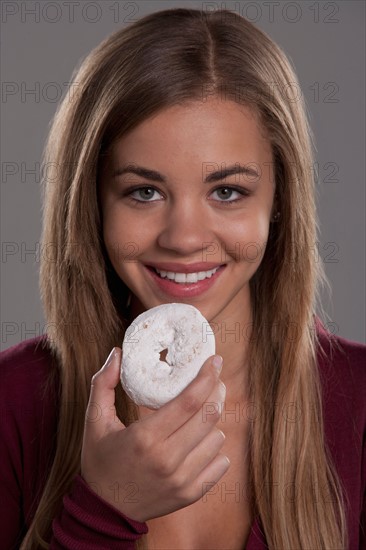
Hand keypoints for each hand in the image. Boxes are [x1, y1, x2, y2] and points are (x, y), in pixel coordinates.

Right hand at [81, 348, 228, 521]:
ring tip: (200, 415)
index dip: (206, 377)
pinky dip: (216, 449)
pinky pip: (221, 464)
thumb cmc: (100, 460)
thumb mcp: (95, 420)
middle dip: (217, 392)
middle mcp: (166, 459)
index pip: (189, 401)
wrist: (104, 510)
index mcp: (145, 438)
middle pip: (209, 416)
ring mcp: (180, 480)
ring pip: (217, 438)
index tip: (214, 361)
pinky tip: (202, 441)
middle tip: (215, 380)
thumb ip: (103, 384)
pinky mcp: (189, 494)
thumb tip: (117, 352)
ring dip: (213, 422)